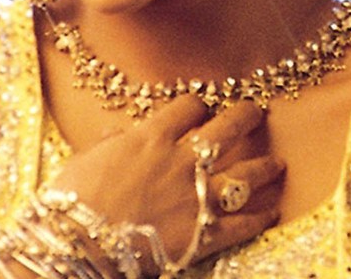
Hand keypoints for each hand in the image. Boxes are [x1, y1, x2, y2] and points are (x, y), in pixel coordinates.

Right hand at [49, 97, 283, 269]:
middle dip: (247, 117)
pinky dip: (260, 218)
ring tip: (277, 164)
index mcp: (152, 137)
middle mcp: (182, 161)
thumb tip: (117, 133)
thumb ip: (110, 143)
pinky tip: (272, 213)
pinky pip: (243, 223)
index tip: (203, 106)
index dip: (199, 104)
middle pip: (229, 129)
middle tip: (257, 114)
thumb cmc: (73, 202)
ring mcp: (197, 197)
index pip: (190, 106)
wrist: (78, 246)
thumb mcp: (86, 160)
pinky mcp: (204, 234)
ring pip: (246, 174)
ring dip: (265, 167)